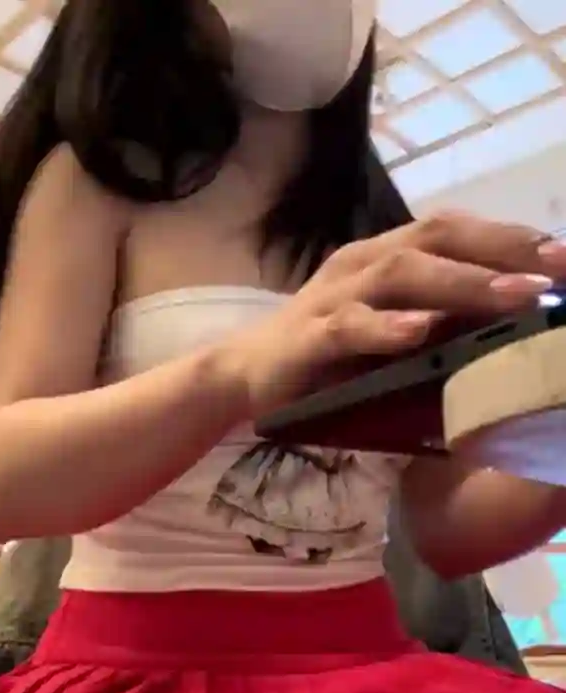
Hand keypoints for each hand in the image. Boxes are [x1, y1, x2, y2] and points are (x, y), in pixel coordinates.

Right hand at [228, 211, 565, 418]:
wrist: (246, 375)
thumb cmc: (328, 357)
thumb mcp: (389, 331)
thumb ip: (437, 321)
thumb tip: (512, 324)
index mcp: (384, 257)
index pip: (454, 230)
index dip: (510, 238)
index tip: (563, 257)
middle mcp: (362, 264)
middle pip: (436, 239)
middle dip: (502, 251)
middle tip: (558, 269)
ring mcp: (333, 296)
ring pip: (400, 275)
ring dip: (462, 284)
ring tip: (514, 297)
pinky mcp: (308, 336)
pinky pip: (349, 327)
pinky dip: (385, 329)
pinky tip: (420, 334)